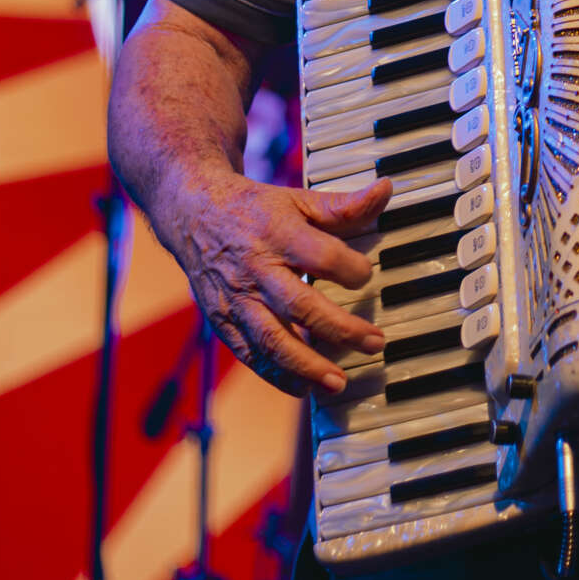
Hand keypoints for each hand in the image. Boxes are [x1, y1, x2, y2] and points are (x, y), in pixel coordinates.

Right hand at [173, 173, 392, 397]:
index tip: (367, 276)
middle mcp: (256, 269)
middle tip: (375, 343)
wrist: (192, 213)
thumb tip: (386, 190)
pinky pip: (248, 354)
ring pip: (271, 339)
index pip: (322, 257)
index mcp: (278, 233)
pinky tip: (303, 388)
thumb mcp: (298, 200)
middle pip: (299, 305)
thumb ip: (343, 204)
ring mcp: (236, 299)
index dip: (352, 270)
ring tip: (339, 382)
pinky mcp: (222, 320)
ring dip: (307, 366)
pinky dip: (275, 375)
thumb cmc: (255, 209)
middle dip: (340, 329)